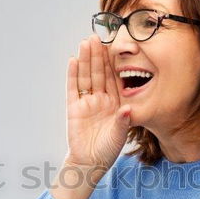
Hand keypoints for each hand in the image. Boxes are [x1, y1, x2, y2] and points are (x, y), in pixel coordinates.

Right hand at [63, 34, 131, 169]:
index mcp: (115, 103)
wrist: (89, 162)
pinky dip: (73, 75)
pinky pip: (73, 88)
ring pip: (86, 77)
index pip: (114, 78)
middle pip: (99, 73)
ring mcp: (87, 102)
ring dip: (85, 60)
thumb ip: (122, 122)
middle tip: (97, 36)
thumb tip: (126, 110)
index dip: (113, 63)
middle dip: (98, 55)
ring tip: (85, 42)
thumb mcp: (119, 136)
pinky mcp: (74, 108)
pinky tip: (73, 61)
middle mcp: (101, 99)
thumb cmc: (107, 150)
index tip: (114, 46)